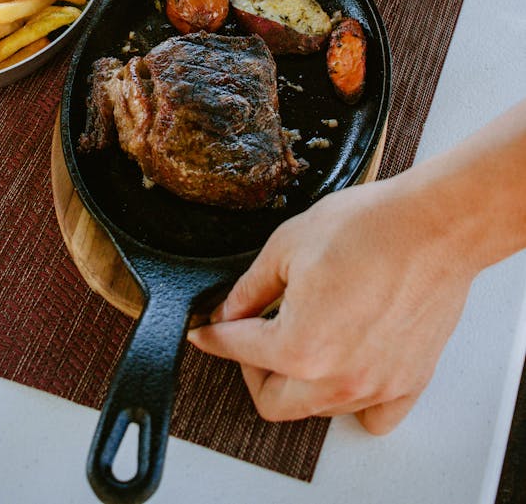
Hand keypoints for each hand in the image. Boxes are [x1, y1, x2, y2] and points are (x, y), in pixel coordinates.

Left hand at [188, 176, 473, 433]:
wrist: (434, 225)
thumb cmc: (369, 227)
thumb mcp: (287, 245)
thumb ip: (249, 288)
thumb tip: (229, 311)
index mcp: (299, 347)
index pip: (237, 350)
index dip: (213, 335)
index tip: (205, 333)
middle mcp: (337, 380)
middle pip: (272, 401)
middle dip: (251, 369)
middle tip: (253, 335)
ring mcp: (376, 386)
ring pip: (319, 409)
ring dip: (299, 382)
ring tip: (302, 338)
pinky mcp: (408, 381)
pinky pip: (372, 415)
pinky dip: (354, 400)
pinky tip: (345, 366)